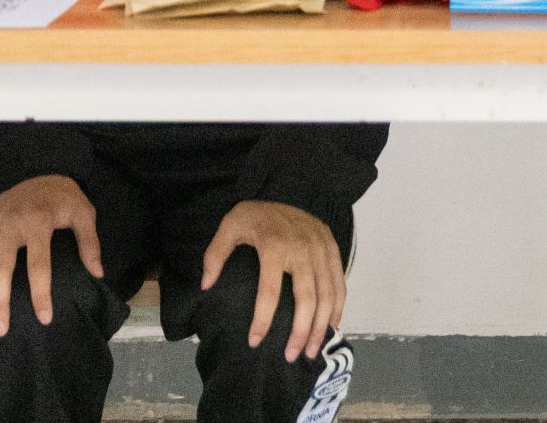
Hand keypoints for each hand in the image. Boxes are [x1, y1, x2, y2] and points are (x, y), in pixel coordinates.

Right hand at [0, 175, 101, 337]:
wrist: (37, 169)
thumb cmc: (61, 195)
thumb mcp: (83, 212)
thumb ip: (89, 242)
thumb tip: (97, 273)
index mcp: (37, 222)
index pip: (38, 265)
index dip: (41, 294)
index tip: (44, 318)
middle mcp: (9, 225)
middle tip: (0, 330)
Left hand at [201, 200, 344, 361]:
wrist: (285, 190)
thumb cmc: (255, 215)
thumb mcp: (230, 225)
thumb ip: (215, 254)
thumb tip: (206, 285)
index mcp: (275, 245)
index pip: (269, 291)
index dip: (262, 320)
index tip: (254, 342)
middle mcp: (302, 249)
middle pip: (306, 299)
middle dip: (299, 332)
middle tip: (291, 356)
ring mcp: (321, 249)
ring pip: (326, 295)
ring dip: (320, 326)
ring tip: (310, 350)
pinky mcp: (333, 249)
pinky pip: (340, 283)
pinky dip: (337, 308)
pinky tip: (330, 327)